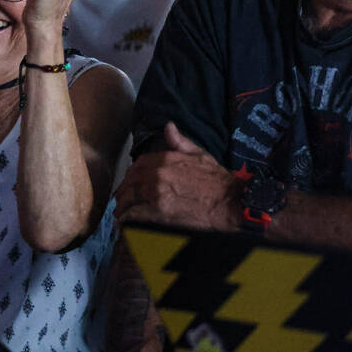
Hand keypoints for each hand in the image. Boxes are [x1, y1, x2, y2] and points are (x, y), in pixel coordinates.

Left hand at [115, 122, 239, 230]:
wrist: (231, 203)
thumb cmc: (219, 181)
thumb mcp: (201, 155)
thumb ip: (181, 142)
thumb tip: (169, 126)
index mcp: (165, 159)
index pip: (138, 165)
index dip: (131, 176)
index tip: (129, 183)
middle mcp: (157, 174)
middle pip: (130, 183)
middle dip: (123, 192)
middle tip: (121, 201)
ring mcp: (156, 193)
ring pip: (129, 199)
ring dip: (122, 207)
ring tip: (121, 214)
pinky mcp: (158, 211)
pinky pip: (135, 215)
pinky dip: (128, 220)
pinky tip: (126, 224)